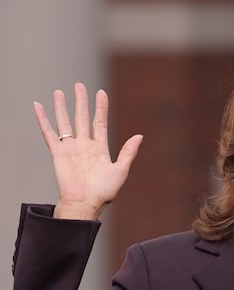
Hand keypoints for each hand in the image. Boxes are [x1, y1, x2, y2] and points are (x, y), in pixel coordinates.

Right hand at [34, 82, 142, 219]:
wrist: (85, 204)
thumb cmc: (104, 192)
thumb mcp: (121, 170)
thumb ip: (129, 152)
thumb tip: (140, 135)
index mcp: (100, 149)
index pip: (100, 122)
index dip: (100, 107)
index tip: (101, 92)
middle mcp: (84, 146)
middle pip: (82, 118)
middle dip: (81, 101)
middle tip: (79, 85)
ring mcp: (70, 148)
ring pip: (65, 122)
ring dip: (62, 107)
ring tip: (60, 91)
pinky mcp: (58, 153)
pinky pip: (49, 133)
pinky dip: (43, 120)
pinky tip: (38, 107)